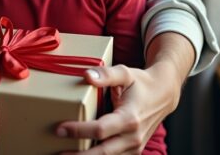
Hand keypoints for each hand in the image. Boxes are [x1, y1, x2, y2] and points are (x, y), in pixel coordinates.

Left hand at [55, 33, 193, 154]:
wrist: (163, 95)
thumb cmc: (141, 83)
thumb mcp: (125, 73)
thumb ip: (106, 74)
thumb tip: (86, 75)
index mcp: (129, 118)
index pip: (100, 129)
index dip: (78, 131)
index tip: (59, 128)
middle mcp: (133, 137)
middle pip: (101, 153)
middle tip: (56, 152)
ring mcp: (134, 147)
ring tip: (63, 154)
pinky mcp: (132, 152)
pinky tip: (79, 153)